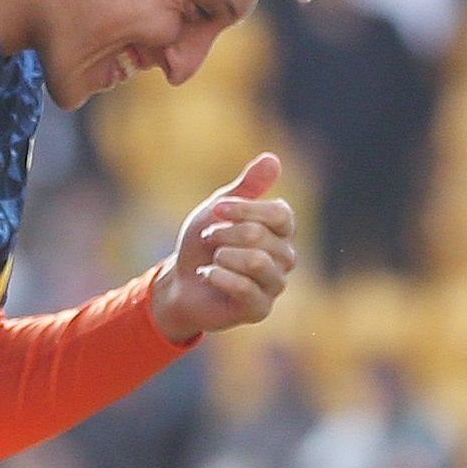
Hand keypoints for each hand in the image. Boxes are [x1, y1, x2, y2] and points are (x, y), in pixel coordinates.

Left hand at [154, 153, 298, 339]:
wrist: (180, 283)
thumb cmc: (203, 244)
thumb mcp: (219, 210)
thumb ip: (246, 187)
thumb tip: (273, 159)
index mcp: (281, 231)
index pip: (280, 214)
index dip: (246, 210)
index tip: (216, 210)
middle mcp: (286, 258)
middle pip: (261, 236)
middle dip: (224, 234)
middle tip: (208, 239)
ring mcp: (275, 285)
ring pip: (257, 262)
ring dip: (223, 256)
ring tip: (211, 258)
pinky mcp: (259, 309)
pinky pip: (245, 288)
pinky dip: (218, 276)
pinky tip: (206, 274)